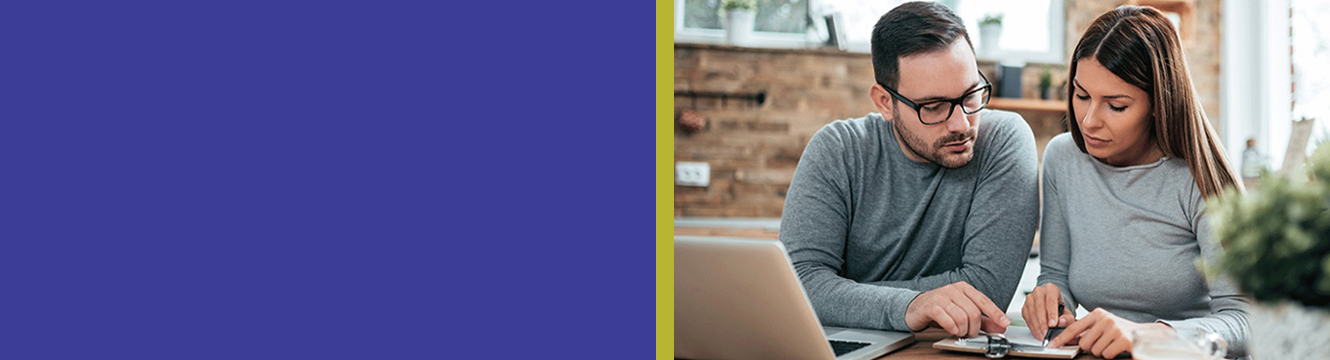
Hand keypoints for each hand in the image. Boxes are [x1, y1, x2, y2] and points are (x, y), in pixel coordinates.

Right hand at [904, 281, 1010, 337]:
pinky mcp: (930, 306)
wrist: (916, 307)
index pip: (984, 301)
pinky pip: (946, 319)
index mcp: (964, 288)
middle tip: (970, 333)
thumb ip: (983, 320)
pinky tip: (952, 330)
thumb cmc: (941, 308)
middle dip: (974, 327)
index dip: (996, 313)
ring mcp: (941, 296)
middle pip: (973, 312)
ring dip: (963, 330)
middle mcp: (953, 290)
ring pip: (961, 317)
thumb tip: (1000, 326)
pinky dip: (952, 328)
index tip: (1004, 324)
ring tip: (960, 332)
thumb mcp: (963, 312)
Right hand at [1022, 283, 1075, 341]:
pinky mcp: (1024, 306)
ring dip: (1036, 326)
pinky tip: (1037, 333)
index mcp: (1051, 289)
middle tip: (1046, 333)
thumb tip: (1061, 322)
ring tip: (1042, 335)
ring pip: (1031, 312)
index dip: (1051, 313)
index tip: (1053, 325)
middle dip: (1043, 322)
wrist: (1052, 306)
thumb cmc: (1059, 309)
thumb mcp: (1067, 313)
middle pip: (1039, 307)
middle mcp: (1039, 291)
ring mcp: (1030, 298)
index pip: (1050, 300)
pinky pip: (1027, 317)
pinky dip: (1032, 327)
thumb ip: (1067, 318)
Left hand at [1049, 308, 1171, 357]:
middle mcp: (1105, 319)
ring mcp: (1115, 329)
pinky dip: (1110, 354)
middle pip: (1084, 343)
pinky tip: (1117, 348)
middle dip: (1091, 348)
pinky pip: (1107, 354)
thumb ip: (1086, 330)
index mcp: (1097, 314)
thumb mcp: (1102, 325)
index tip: (1052, 345)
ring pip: (1095, 350)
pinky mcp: (1123, 340)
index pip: (1074, 328)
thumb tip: (1068, 339)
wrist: (1143, 334)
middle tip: (1102, 343)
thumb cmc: (1119, 330)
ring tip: (1111, 344)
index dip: (1062, 338)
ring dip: (1102, 351)